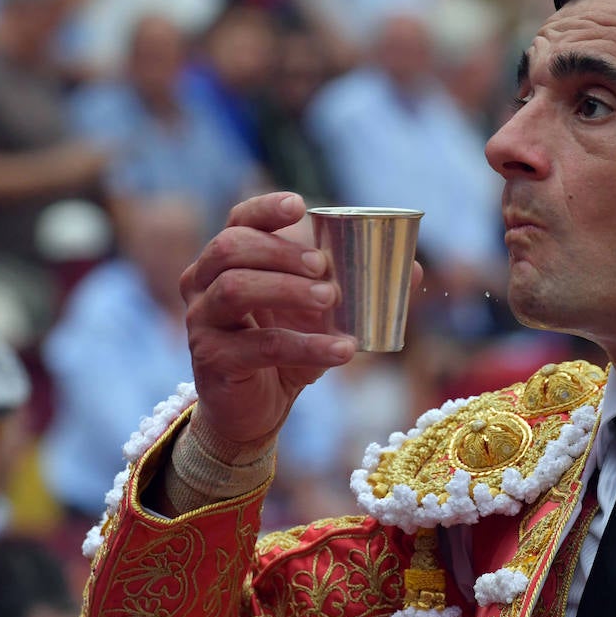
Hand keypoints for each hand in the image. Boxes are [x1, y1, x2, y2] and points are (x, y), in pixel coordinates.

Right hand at [180, 192, 419, 451]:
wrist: (257, 409)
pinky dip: (307, 345)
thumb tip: (414, 270)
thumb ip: (361, 289)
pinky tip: (343, 350)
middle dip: (281, 251)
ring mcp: (201, 321)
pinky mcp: (211, 360)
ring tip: (331, 298)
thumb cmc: (288, 347)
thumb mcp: (324, 315)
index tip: (301, 207)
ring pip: (235, 288)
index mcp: (228, 260)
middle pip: (232, 248)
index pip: (239, 219)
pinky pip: (260, 345)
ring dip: (288, 289)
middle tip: (323, 267)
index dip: (266, 208)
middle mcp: (204, 283)